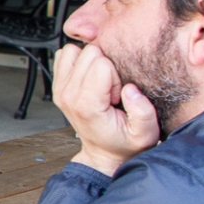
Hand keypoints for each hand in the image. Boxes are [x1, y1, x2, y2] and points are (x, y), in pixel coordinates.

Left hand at [53, 43, 159, 175]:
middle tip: (110, 90)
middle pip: (89, 53)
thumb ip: (143, 112)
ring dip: (90, 62)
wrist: (103, 153)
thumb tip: (130, 89)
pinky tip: (90, 77)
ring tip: (100, 83)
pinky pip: (64, 55)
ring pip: (74, 51)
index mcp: (87, 105)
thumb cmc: (123, 143)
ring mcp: (60, 89)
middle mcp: (68, 95)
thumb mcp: (145, 134)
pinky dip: (78, 61)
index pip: (101, 64)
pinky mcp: (58, 85)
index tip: (118, 94)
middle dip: (105, 67)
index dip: (116, 75)